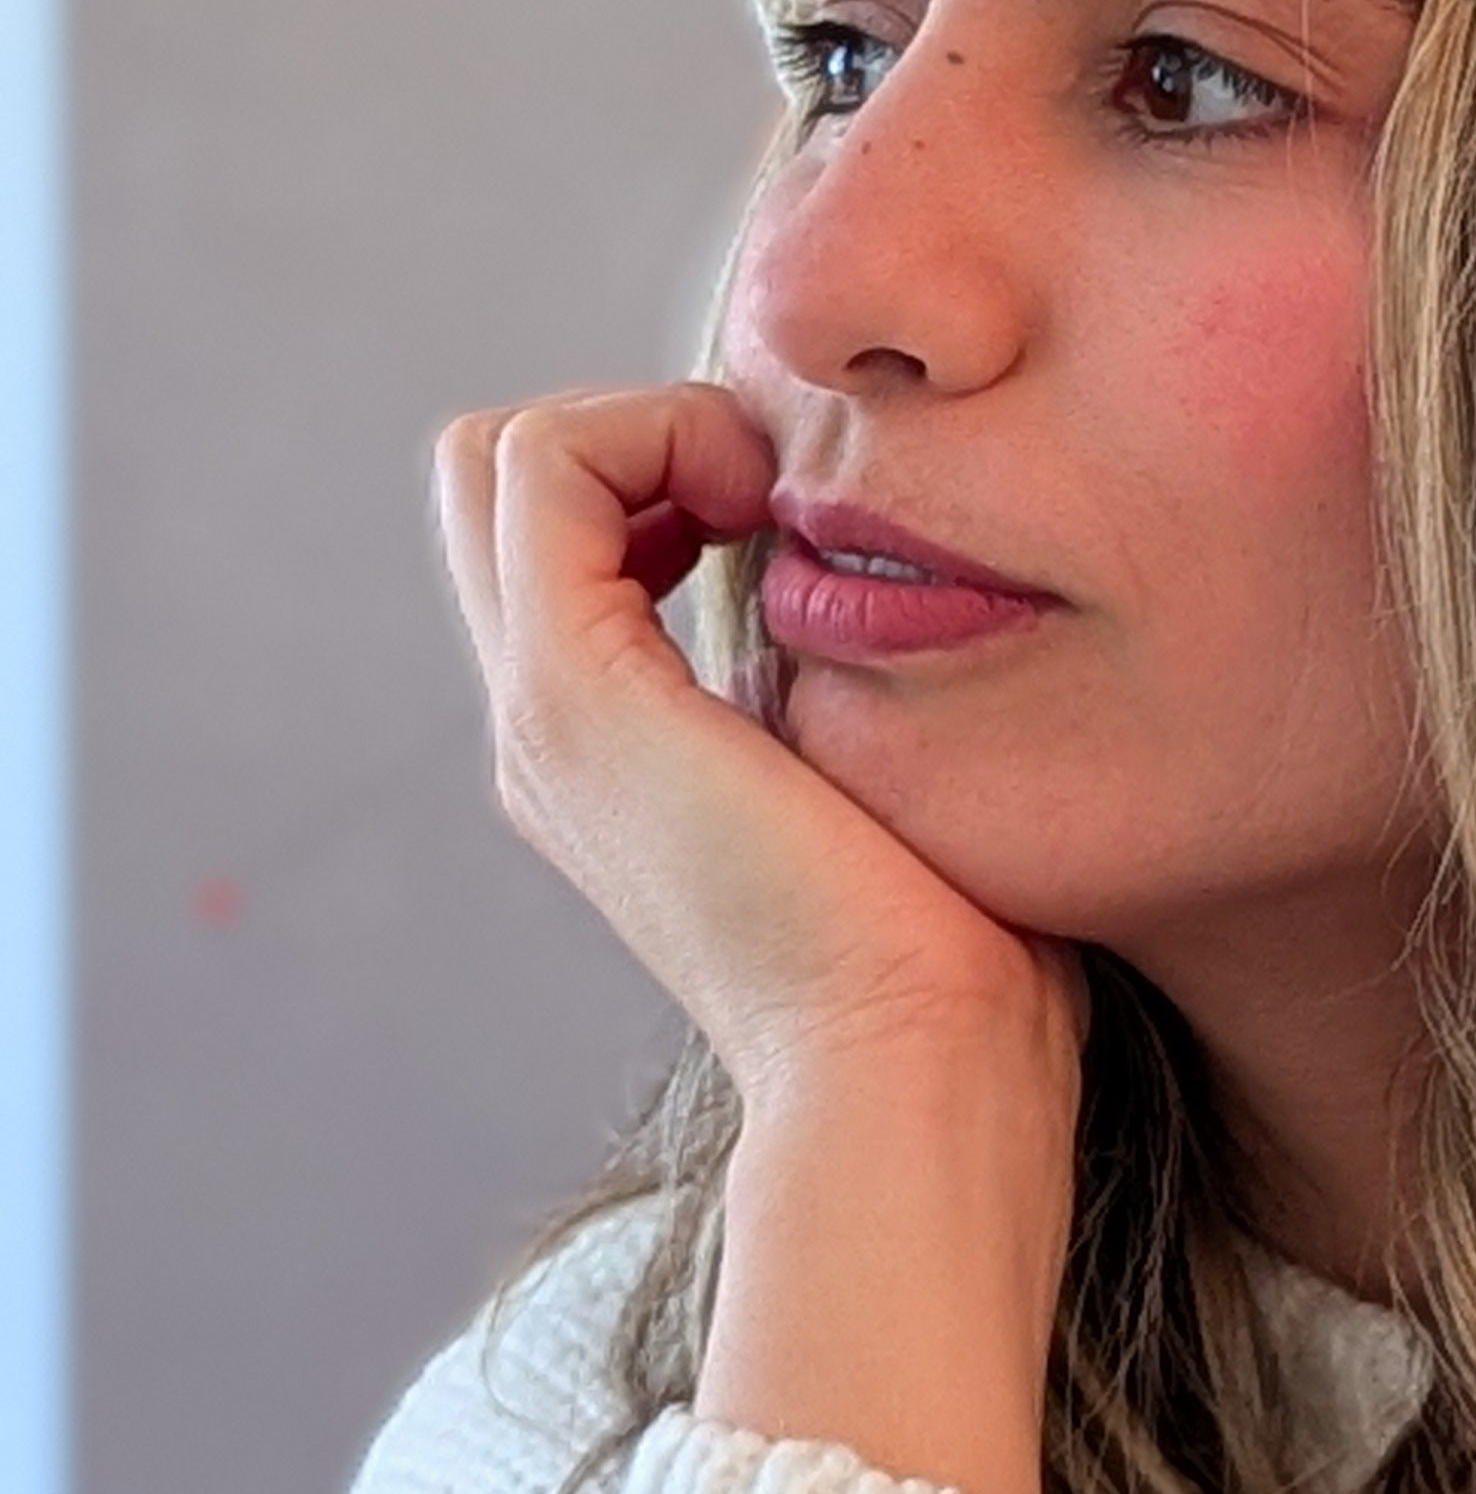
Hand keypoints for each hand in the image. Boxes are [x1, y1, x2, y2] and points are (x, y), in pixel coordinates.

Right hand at [432, 382, 1078, 1114]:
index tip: (805, 513)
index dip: (670, 465)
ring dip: (649, 421)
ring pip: (501, 455)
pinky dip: (654, 431)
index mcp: (613, 749)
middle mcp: (551, 728)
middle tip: (770, 488)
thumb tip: (906, 607)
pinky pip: (541, 465)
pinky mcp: (573, 693)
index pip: (565, 528)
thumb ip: (856, 697)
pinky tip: (766, 500)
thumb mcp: (890, 784)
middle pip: (498, 482)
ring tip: (769, 494)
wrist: (918, 1072)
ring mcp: (545, 712)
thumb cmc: (958, 957)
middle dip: (638, 427)